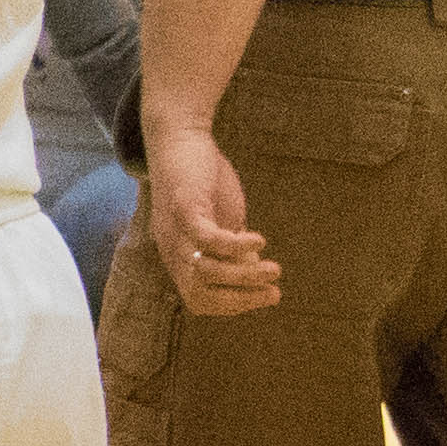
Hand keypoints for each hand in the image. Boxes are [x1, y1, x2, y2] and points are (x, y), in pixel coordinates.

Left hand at [140, 123, 279, 315]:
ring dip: (244, 276)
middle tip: (274, 291)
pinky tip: (259, 241)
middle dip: (240, 299)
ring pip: (205, 271)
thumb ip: (230, 247)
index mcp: (179, 257)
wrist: (179, 139)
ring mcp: (176, 229)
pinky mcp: (184, 206)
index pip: (199, 300)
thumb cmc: (202, 182)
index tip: (266, 297)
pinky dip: (235, 246)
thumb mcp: (218, 221)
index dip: (233, 305)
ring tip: (274, 268)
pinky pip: (206, 238)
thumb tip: (253, 274)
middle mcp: (172, 249)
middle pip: (199, 295)